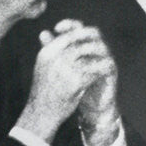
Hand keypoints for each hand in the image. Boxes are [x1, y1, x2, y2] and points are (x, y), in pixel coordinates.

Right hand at [17, 20, 116, 141]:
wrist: (42, 113)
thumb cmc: (43, 88)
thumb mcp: (41, 66)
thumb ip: (47, 48)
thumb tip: (45, 32)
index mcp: (47, 52)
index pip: (69, 35)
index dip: (82, 34)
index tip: (92, 38)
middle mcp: (55, 58)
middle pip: (81, 44)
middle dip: (94, 46)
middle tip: (103, 49)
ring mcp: (65, 69)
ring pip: (90, 57)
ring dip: (99, 58)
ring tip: (105, 60)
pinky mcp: (76, 82)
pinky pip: (94, 71)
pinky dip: (100, 71)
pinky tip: (104, 73)